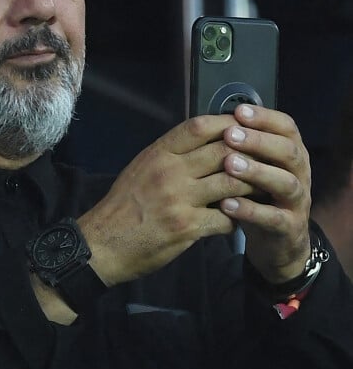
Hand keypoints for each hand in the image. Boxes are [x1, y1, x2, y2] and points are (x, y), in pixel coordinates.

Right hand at [78, 113, 257, 285]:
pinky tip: (242, 219)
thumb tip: (201, 140)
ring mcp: (179, 199)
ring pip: (232, 182)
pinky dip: (239, 217)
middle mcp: (169, 171)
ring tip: (262, 188)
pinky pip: (226, 218)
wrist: (102, 245)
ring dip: (252, 186)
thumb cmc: (122, 207)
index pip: (199, 126)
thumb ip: (169, 154)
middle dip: (249, 154)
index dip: (227, 123)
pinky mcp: (187, 227)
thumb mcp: (140, 169)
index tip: (244, 126)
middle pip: (223, 151)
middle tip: (266, 159)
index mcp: (158, 154)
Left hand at [219, 104, 310, 283]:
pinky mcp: (289, 228)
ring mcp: (297, 202)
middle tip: (230, 134)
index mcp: (292, 153)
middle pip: (288, 151)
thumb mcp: (253, 169)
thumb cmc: (258, 197)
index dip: (265, 117)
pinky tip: (227, 204)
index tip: (238, 111)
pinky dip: (250, 211)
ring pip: (286, 183)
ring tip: (229, 165)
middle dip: (259, 141)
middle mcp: (300, 173)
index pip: (286, 127)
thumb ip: (241, 149)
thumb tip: (212, 121)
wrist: (276, 242)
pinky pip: (273, 218)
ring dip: (257, 172)